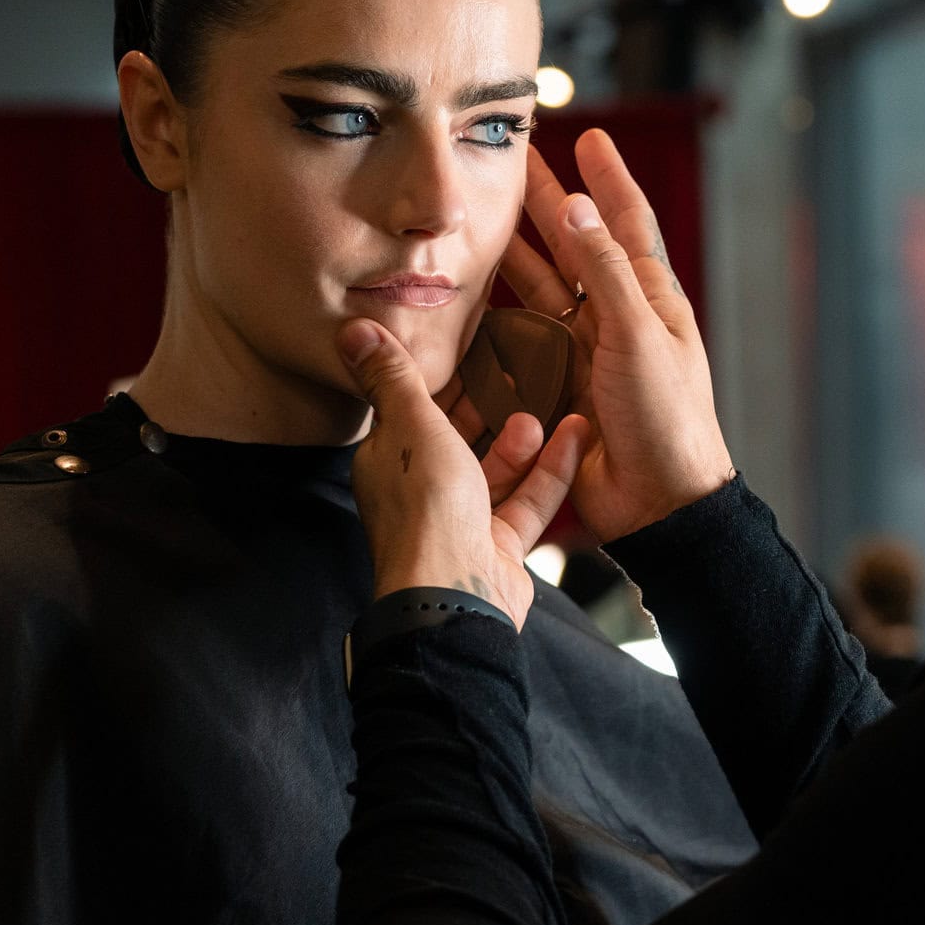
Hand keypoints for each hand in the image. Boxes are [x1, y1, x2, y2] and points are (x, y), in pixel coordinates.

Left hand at [339, 317, 589, 626]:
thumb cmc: (427, 511)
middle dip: (486, 410)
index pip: (411, 415)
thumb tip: (350, 329)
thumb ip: (392, 377)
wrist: (457, 595)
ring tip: (544, 408)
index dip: (438, 383)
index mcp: (389, 465)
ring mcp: (463, 522)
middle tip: (516, 373)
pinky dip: (551, 469)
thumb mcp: (410, 426)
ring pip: (496, 472)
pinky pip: (529, 499)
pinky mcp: (500, 545)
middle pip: (458, 443)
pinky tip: (574, 436)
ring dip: (521, 441)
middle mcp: (423, 494)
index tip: (469, 350)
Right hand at [499, 130, 733, 539]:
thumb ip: (605, 272)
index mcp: (651, 299)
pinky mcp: (559, 384)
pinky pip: (524, 338)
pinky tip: (472, 293)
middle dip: (548, 202)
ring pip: (545, 287)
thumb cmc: (667, 420)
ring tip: (484, 216)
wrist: (657, 503)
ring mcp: (588, 351)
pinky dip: (499, 313)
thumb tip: (578, 209)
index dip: (608, 178)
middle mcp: (619, 318)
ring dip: (518, 250)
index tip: (590, 136)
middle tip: (516, 163)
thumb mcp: (640, 335)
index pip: (627, 222)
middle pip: (577, 246)